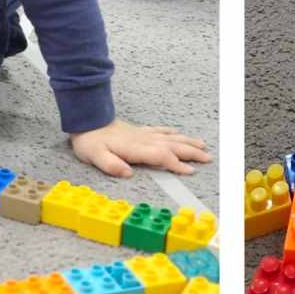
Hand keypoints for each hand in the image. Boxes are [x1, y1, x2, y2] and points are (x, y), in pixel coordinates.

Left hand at [70, 119, 210, 178]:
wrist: (87, 120)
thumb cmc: (90, 141)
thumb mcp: (95, 156)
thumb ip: (111, 164)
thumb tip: (127, 173)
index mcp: (135, 147)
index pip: (161, 155)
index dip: (176, 163)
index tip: (190, 170)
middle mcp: (143, 139)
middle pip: (172, 145)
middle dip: (191, 152)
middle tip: (207, 158)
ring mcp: (143, 133)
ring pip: (170, 137)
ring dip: (187, 142)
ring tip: (202, 146)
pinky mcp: (139, 131)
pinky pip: (160, 130)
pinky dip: (172, 133)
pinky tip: (178, 133)